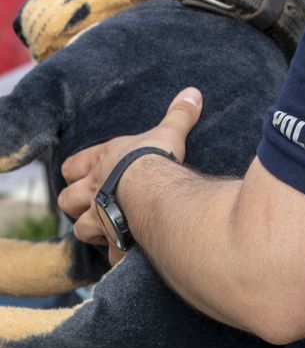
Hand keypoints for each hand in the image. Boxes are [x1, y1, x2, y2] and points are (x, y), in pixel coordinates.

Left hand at [58, 88, 202, 246]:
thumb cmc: (154, 158)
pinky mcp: (111, 241)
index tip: (81, 173)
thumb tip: (193, 92)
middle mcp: (94, 190)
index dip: (75, 172)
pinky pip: (108, 253)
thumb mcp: (168, 131)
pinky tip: (126, 254)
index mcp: (102, 162)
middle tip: (94, 205)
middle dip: (76, 205)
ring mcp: (98, 217)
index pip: (72, 167)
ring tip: (109, 230)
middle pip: (67, 200)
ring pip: (80, 229)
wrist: (152, 189)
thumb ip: (179, 114)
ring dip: (92, 230)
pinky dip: (115, 255)